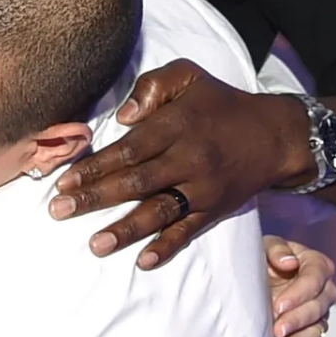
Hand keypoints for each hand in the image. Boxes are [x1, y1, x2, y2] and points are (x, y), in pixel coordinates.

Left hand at [47, 59, 305, 269]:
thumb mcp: (189, 76)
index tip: (64, 180)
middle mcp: (187, 159)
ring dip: (125, 229)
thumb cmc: (220, 103)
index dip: (95, 166)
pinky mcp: (214, 209)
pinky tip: (144, 260)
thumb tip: (124, 116)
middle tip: (59, 211)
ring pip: (158, 211)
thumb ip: (153, 86)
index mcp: (175, 126)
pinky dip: (167, 246)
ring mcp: (201, 188)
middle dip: (94, 198)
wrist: (276, 134)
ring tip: (95, 244)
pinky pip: (188, 230)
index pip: (128, 149)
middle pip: (135, 182)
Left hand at [263, 235, 335, 336]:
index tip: (278, 305)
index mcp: (315, 266)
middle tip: (277, 329)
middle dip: (298, 320)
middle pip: (319, 308)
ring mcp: (317, 316)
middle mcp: (322, 292)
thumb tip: (289, 262)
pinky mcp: (308, 334)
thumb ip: (276, 250)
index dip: (299, 293)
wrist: (250, 277)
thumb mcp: (262, 246)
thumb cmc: (259, 258)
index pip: (316, 279)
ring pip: (316, 332)